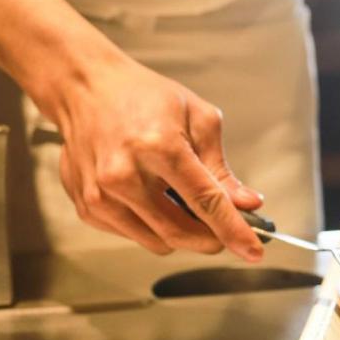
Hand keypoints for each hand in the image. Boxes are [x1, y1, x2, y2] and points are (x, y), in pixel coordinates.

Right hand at [37, 47, 264, 258]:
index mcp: (158, 146)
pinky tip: (152, 196)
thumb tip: (246, 204)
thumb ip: (221, 168)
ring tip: (183, 200)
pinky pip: (135, 236)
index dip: (234, 231)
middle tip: (226, 229)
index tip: (253, 250)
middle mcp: (124, 175)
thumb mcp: (197, 118)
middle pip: (181, 232)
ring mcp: (101, 195)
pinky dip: (153, 226)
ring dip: (183, 233)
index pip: (205, 202)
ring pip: (159, 242)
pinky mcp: (88, 208)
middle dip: (212, 239)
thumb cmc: (142, 97)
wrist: (85, 89)